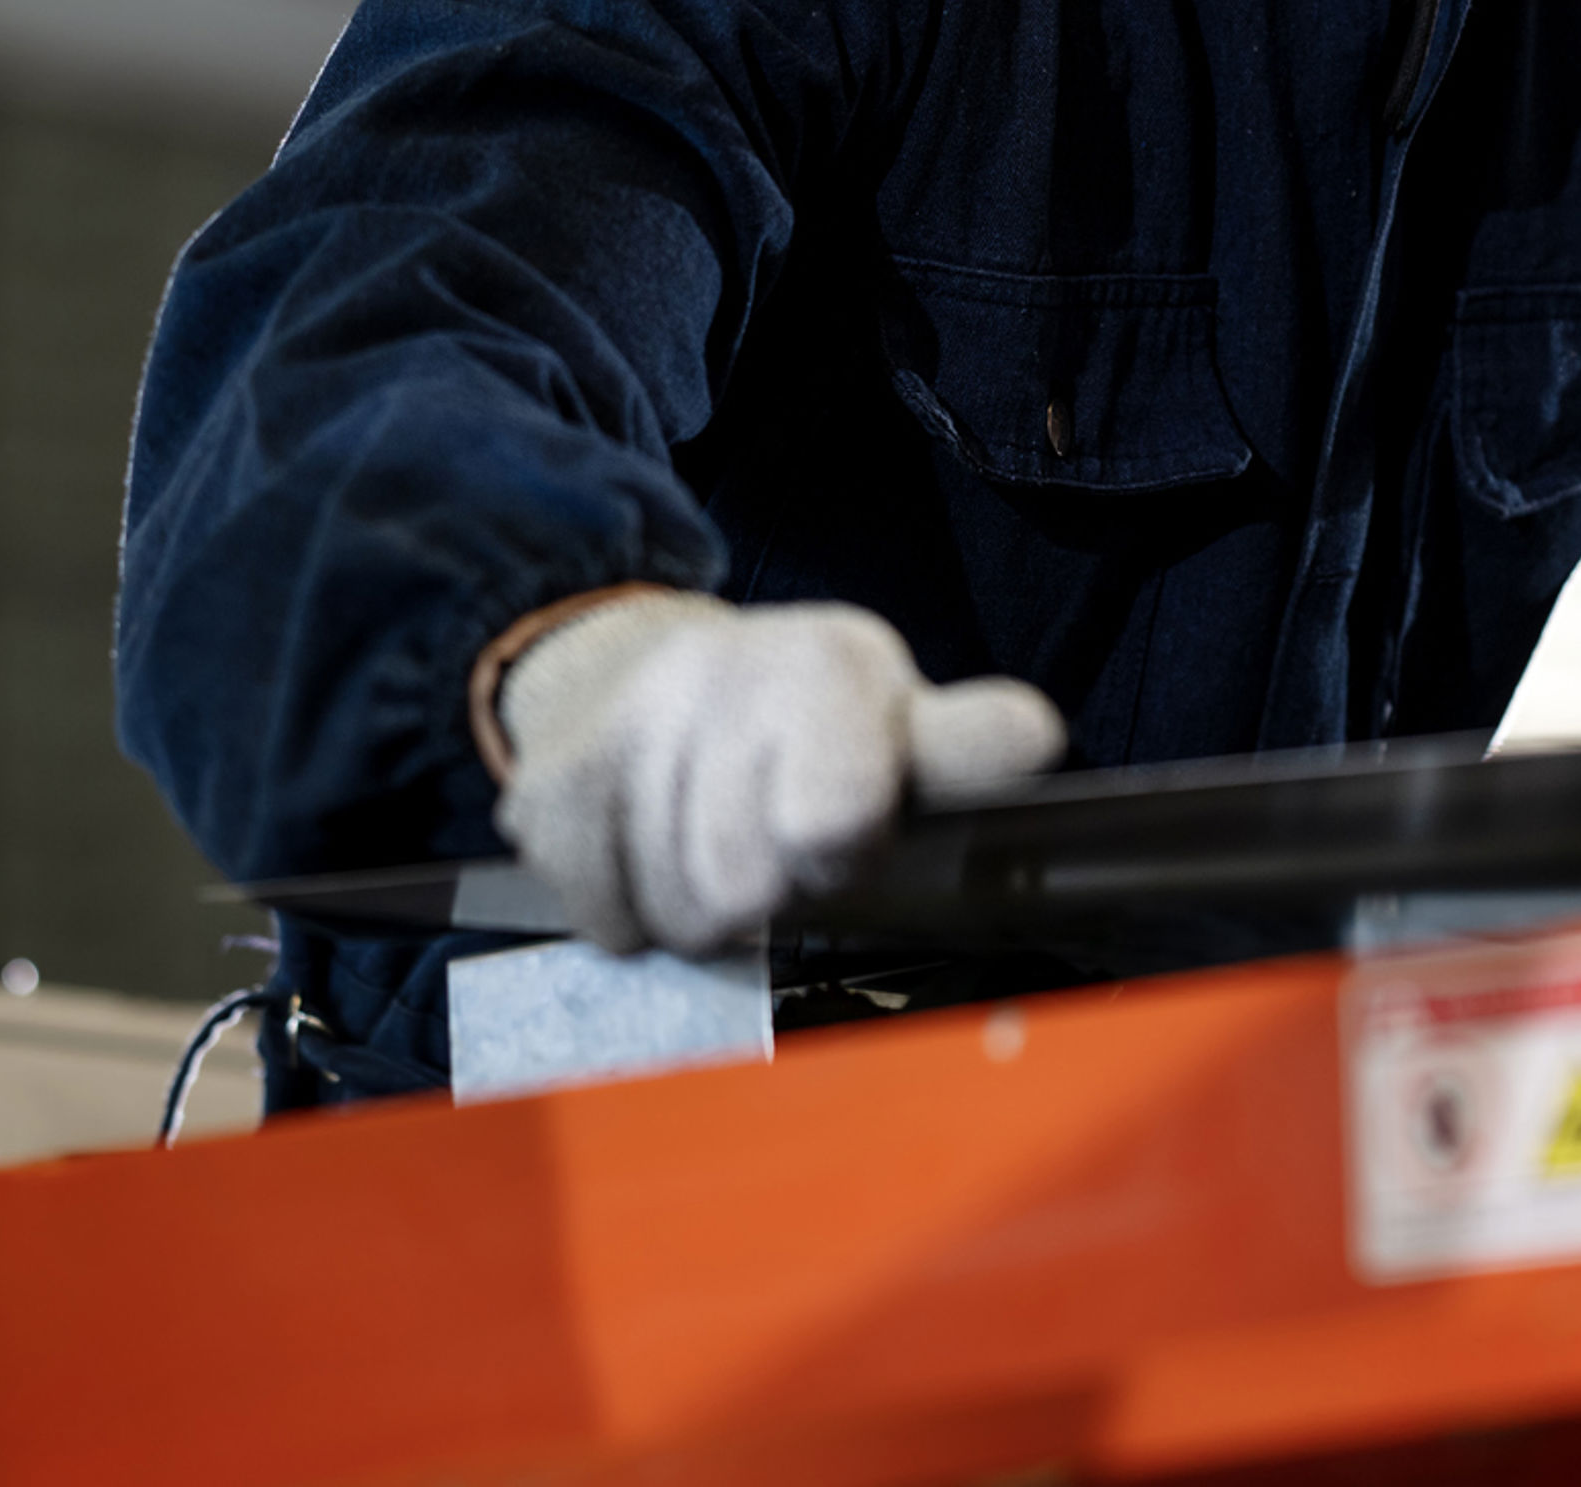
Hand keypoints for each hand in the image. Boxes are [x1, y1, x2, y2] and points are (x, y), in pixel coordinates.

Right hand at [491, 594, 1065, 953]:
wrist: (625, 667)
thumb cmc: (791, 721)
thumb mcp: (896, 720)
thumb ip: (963, 745)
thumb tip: (1030, 733)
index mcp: (831, 663)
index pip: (837, 780)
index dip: (836, 825)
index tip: (836, 835)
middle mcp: (727, 674)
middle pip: (755, 887)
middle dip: (771, 891)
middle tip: (773, 845)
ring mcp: (631, 727)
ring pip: (686, 912)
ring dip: (703, 907)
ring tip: (712, 842)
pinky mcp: (550, 782)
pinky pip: (609, 917)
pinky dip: (630, 909)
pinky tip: (647, 847)